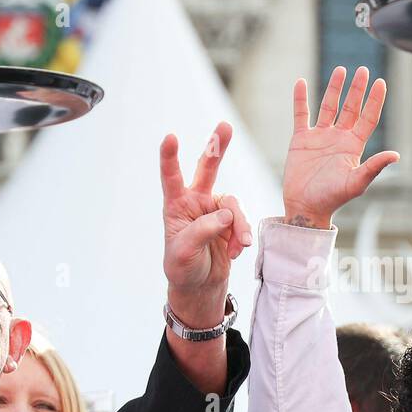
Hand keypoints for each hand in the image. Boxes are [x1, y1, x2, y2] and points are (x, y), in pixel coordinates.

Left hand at [161, 121, 251, 322]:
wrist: (200, 285)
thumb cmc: (183, 268)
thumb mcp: (184, 252)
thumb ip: (203, 231)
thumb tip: (226, 214)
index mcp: (175, 206)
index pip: (171, 178)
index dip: (169, 158)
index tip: (169, 137)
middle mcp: (195, 202)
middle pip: (208, 168)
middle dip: (217, 147)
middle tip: (225, 126)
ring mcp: (215, 209)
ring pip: (233, 205)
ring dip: (238, 226)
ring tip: (238, 247)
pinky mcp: (231, 220)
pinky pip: (242, 222)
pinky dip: (242, 237)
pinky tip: (236, 252)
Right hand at [283, 67, 398, 227]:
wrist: (305, 207)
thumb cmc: (332, 199)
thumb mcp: (355, 184)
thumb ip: (373, 167)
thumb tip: (396, 155)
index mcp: (354, 146)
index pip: (368, 117)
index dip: (374, 100)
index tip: (380, 82)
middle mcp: (339, 137)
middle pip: (351, 107)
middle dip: (357, 89)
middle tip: (363, 70)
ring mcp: (320, 137)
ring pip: (328, 106)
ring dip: (334, 88)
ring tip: (340, 70)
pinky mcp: (301, 140)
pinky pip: (301, 115)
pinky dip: (300, 99)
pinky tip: (301, 82)